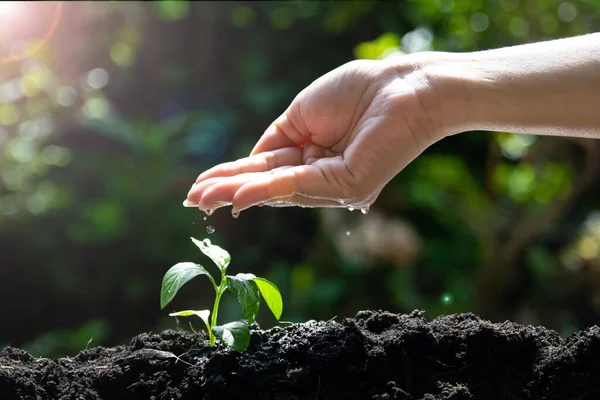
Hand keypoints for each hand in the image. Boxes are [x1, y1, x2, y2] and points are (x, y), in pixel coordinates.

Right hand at [186, 57, 444, 212]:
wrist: (402, 84)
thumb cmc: (357, 91)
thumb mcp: (301, 114)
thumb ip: (275, 141)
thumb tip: (248, 164)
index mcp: (309, 156)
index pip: (265, 169)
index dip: (233, 176)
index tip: (200, 186)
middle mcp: (320, 177)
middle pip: (267, 186)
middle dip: (229, 191)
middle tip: (192, 200)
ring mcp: (334, 186)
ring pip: (278, 191)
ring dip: (238, 193)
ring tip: (202, 198)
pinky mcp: (348, 188)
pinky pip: (300, 187)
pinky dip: (267, 190)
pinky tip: (239, 194)